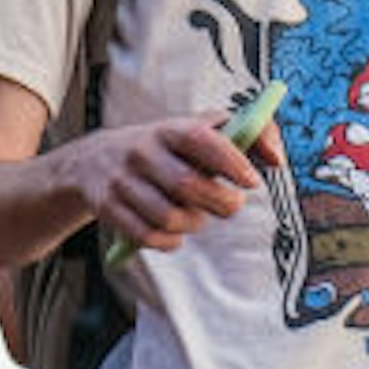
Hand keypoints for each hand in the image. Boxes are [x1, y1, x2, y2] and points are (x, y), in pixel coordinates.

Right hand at [64, 111, 277, 253]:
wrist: (91, 160)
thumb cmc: (165, 148)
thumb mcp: (199, 128)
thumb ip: (250, 134)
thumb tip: (276, 159)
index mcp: (168, 129)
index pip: (200, 139)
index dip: (230, 161)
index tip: (251, 181)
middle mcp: (140, 151)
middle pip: (187, 185)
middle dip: (220, 202)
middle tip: (230, 204)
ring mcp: (121, 181)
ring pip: (170, 217)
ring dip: (194, 223)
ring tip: (195, 214)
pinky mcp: (108, 209)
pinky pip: (149, 237)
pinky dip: (170, 241)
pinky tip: (173, 230)